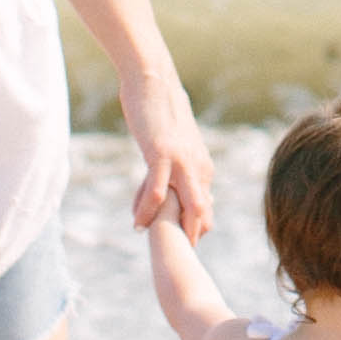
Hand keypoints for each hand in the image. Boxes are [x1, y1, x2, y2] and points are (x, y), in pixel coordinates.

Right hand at [124, 66, 213, 237]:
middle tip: (172, 257)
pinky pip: (158, 190)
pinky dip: (148, 209)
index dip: (193, 230)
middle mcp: (198, 167)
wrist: (155, 82)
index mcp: (203, 167)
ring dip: (167, 227)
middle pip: (200, 213)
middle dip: (188, 237)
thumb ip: (174, 169)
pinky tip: (137, 222)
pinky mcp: (163, 154)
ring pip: (184, 206)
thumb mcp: (173, 146)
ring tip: (149, 240)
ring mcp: (182, 161)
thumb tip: (169, 187)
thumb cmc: (161, 112)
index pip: (203, 208)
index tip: (179, 246)